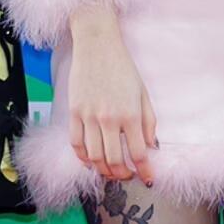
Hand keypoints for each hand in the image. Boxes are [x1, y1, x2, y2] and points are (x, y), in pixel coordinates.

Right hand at [61, 1, 156, 185]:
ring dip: (103, 170)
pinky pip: (76, 143)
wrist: (97, 45)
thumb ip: (148, 122)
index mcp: (130, 114)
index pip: (138, 153)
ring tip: (110, 172)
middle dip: (122, 175)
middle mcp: (109, 119)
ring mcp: (89, 116)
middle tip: (127, 176)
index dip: (144, 170)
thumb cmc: (123, 68)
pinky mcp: (74, 112)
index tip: (148, 178)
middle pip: (114, 160)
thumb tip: (150, 146)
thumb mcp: (143, 94)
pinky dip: (82, 157)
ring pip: (94, 157)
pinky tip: (90, 161)